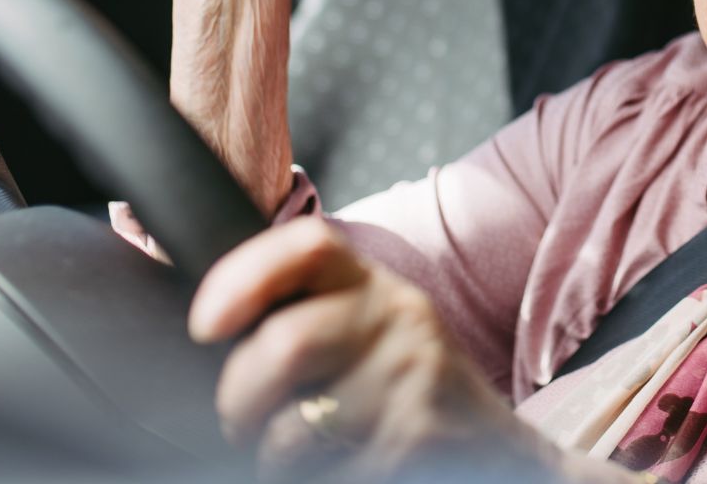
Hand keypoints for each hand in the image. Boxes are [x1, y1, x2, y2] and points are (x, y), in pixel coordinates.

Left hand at [191, 218, 561, 480]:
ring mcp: (415, 379)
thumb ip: (313, 319)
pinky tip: (342, 475)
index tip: (206, 325)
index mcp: (377, 287)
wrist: (499, 454)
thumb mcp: (372, 337)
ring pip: (293, 429)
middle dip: (239, 401)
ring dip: (271, 462)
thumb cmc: (407, 399)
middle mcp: (401, 318)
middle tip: (241, 425)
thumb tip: (217, 331)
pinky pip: (325, 477)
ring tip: (294, 461)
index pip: (308, 246)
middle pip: (284, 344)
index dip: (244, 276)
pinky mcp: (419, 439)